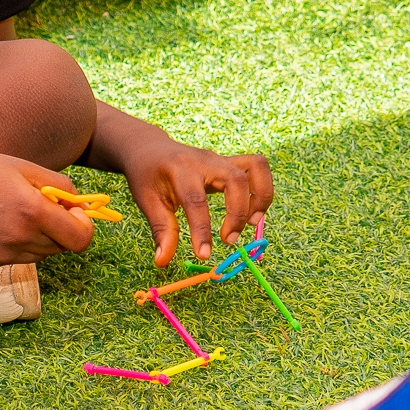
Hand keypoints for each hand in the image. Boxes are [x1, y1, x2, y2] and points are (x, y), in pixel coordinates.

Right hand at [0, 149, 96, 264]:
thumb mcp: (25, 168)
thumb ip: (59, 186)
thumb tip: (82, 205)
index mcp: (32, 211)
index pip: (79, 238)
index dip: (84, 225)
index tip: (73, 211)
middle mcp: (19, 238)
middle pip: (62, 246)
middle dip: (62, 228)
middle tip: (44, 205)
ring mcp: (4, 254)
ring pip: (42, 253)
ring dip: (41, 236)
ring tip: (18, 211)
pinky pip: (20, 256)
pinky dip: (20, 242)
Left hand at [107, 129, 273, 267]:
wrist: (150, 148)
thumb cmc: (147, 176)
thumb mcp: (147, 201)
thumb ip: (161, 230)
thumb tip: (163, 261)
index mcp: (180, 170)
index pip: (196, 201)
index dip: (202, 230)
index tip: (204, 255)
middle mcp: (205, 161)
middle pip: (236, 180)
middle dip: (238, 214)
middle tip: (228, 240)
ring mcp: (221, 159)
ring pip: (256, 167)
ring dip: (261, 197)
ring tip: (252, 224)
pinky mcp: (230, 162)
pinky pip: (257, 168)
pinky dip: (262, 189)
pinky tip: (252, 211)